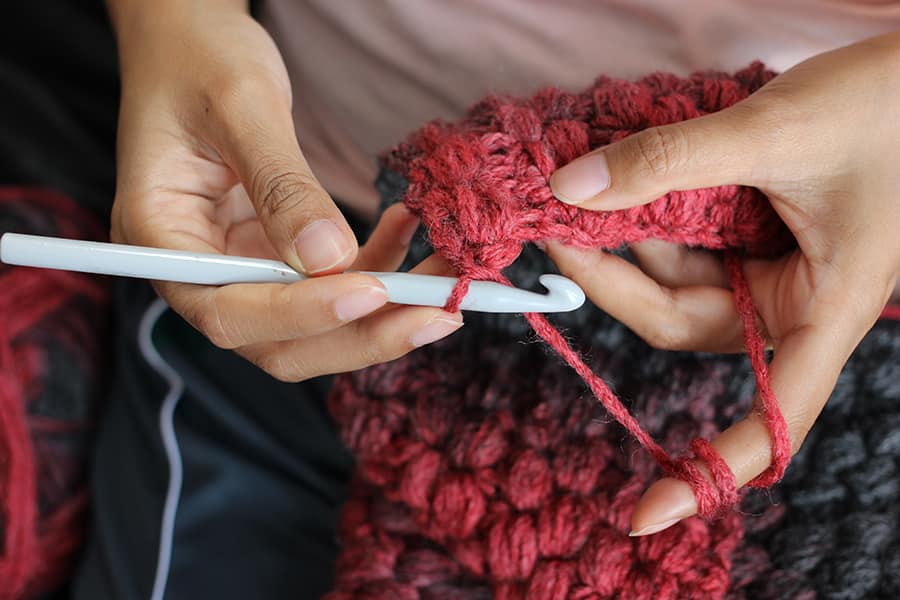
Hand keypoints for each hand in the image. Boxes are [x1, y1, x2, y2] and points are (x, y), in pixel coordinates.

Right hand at [108, 1, 461, 379]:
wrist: (192, 38)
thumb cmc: (199, 57)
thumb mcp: (242, 107)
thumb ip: (281, 185)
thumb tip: (328, 259)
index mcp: (161, 241)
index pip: (228, 309)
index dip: (301, 315)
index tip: (370, 293)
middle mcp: (198, 270)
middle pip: (277, 340)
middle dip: (360, 335)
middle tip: (436, 314)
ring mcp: (238, 266)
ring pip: (313, 325)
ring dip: (384, 312)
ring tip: (448, 282)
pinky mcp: (274, 254)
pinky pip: (331, 281)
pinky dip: (378, 266)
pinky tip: (409, 231)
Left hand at [546, 32, 899, 534]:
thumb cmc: (888, 104)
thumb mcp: (774, 134)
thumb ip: (669, 162)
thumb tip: (569, 190)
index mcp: (824, 310)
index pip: (771, 419)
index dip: (710, 473)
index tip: (643, 518)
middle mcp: (790, 301)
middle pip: (677, 318)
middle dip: (609, 275)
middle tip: (550, 219)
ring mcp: (766, 267)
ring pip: (670, 274)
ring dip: (620, 233)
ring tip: (577, 178)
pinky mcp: (751, 233)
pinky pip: (681, 238)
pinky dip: (644, 210)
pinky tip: (615, 174)